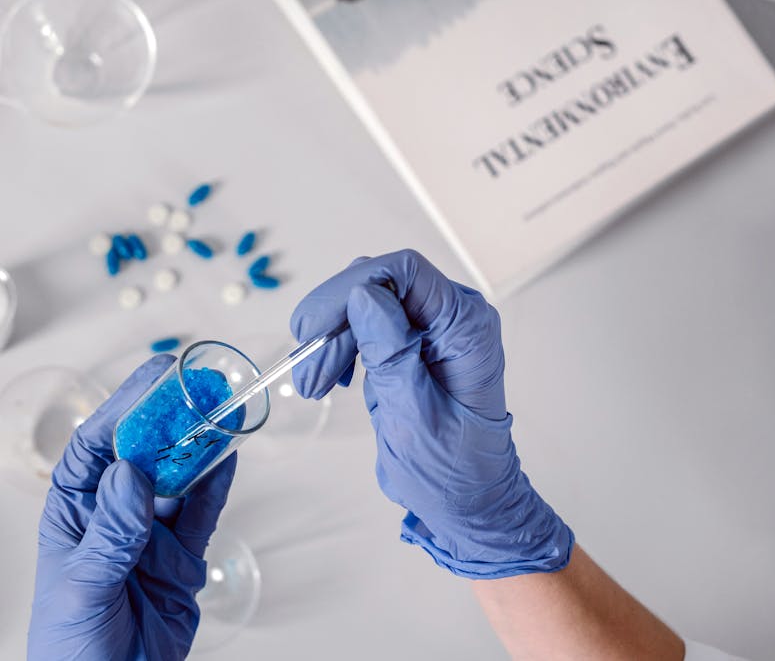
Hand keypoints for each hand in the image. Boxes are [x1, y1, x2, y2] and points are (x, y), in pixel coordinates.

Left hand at [27, 355, 237, 659]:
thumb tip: (128, 475)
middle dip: (169, 421)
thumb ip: (109, 535)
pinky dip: (215, 485)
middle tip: (199, 387)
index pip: (95, 449)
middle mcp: (111, 517)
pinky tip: (227, 457)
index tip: (153, 381)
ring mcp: (147, 537)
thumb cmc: (69, 650)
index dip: (122, 410)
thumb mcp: (83, 589)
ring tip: (221, 413)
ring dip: (197, 447)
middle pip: (142, 455)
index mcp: (74, 514)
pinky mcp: (179, 562)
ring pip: (176, 479)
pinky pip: (200, 514)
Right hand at [290, 249, 571, 578]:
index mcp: (466, 327)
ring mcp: (430, 328)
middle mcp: (452, 317)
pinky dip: (338, 345)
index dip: (350, 289)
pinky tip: (332, 377)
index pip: (404, 272)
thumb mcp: (414, 415)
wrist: (467, 503)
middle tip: (307, 371)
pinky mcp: (409, 342)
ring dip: (330, 338)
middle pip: (377, 284)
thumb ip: (390, 351)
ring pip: (363, 302)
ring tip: (313, 384)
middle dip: (334, 321)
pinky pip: (363, 324)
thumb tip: (361, 294)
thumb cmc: (451, 470)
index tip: (313, 328)